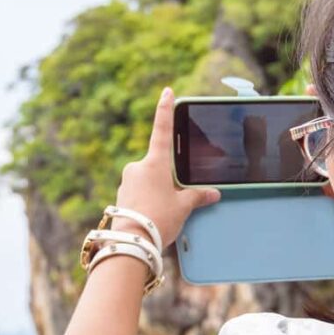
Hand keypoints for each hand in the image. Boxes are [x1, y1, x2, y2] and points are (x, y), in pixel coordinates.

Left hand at [114, 87, 219, 247]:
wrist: (132, 242)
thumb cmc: (159, 220)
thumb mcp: (183, 207)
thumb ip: (197, 196)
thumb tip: (213, 194)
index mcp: (154, 163)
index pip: (162, 130)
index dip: (165, 110)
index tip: (167, 92)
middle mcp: (137, 167)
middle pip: (158, 166)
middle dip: (167, 182)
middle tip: (171, 204)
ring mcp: (126, 181)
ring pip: (147, 182)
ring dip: (156, 194)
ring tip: (161, 216)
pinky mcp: (120, 196)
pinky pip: (138, 194)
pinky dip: (146, 202)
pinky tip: (151, 218)